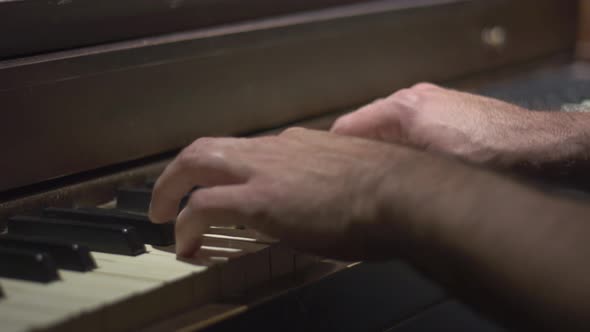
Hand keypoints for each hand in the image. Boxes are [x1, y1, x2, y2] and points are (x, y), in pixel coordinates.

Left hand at [149, 128, 423, 258]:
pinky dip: (186, 223)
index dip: (224, 169)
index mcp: (296, 146)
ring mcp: (264, 171)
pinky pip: (204, 206)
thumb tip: (323, 199)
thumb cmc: (386, 191)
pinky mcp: (259, 199)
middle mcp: (274, 150)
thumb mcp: (349, 178)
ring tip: (163, 216)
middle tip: (166, 194)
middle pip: (208, 147)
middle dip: (179, 170)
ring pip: (196, 163)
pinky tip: (185, 243)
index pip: (245, 150)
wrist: (399, 193)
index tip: (217, 185)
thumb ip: (326, 182)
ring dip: (171, 189)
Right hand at [331, 83, 576, 166]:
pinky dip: (400, 144)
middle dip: (357, 150)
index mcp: (402, 107)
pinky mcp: (446, 110)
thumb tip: (359, 173)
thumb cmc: (482, 156)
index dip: (332, 150)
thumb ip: (387, 162)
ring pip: (388, 128)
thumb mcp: (427, 165)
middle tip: (347, 179)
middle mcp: (413, 98)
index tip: (322, 172)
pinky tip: (405, 165)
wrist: (533, 145)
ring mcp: (430, 101)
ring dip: (379, 149)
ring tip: (373, 176)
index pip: (349, 126)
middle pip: (367, 125)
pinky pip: (410, 127)